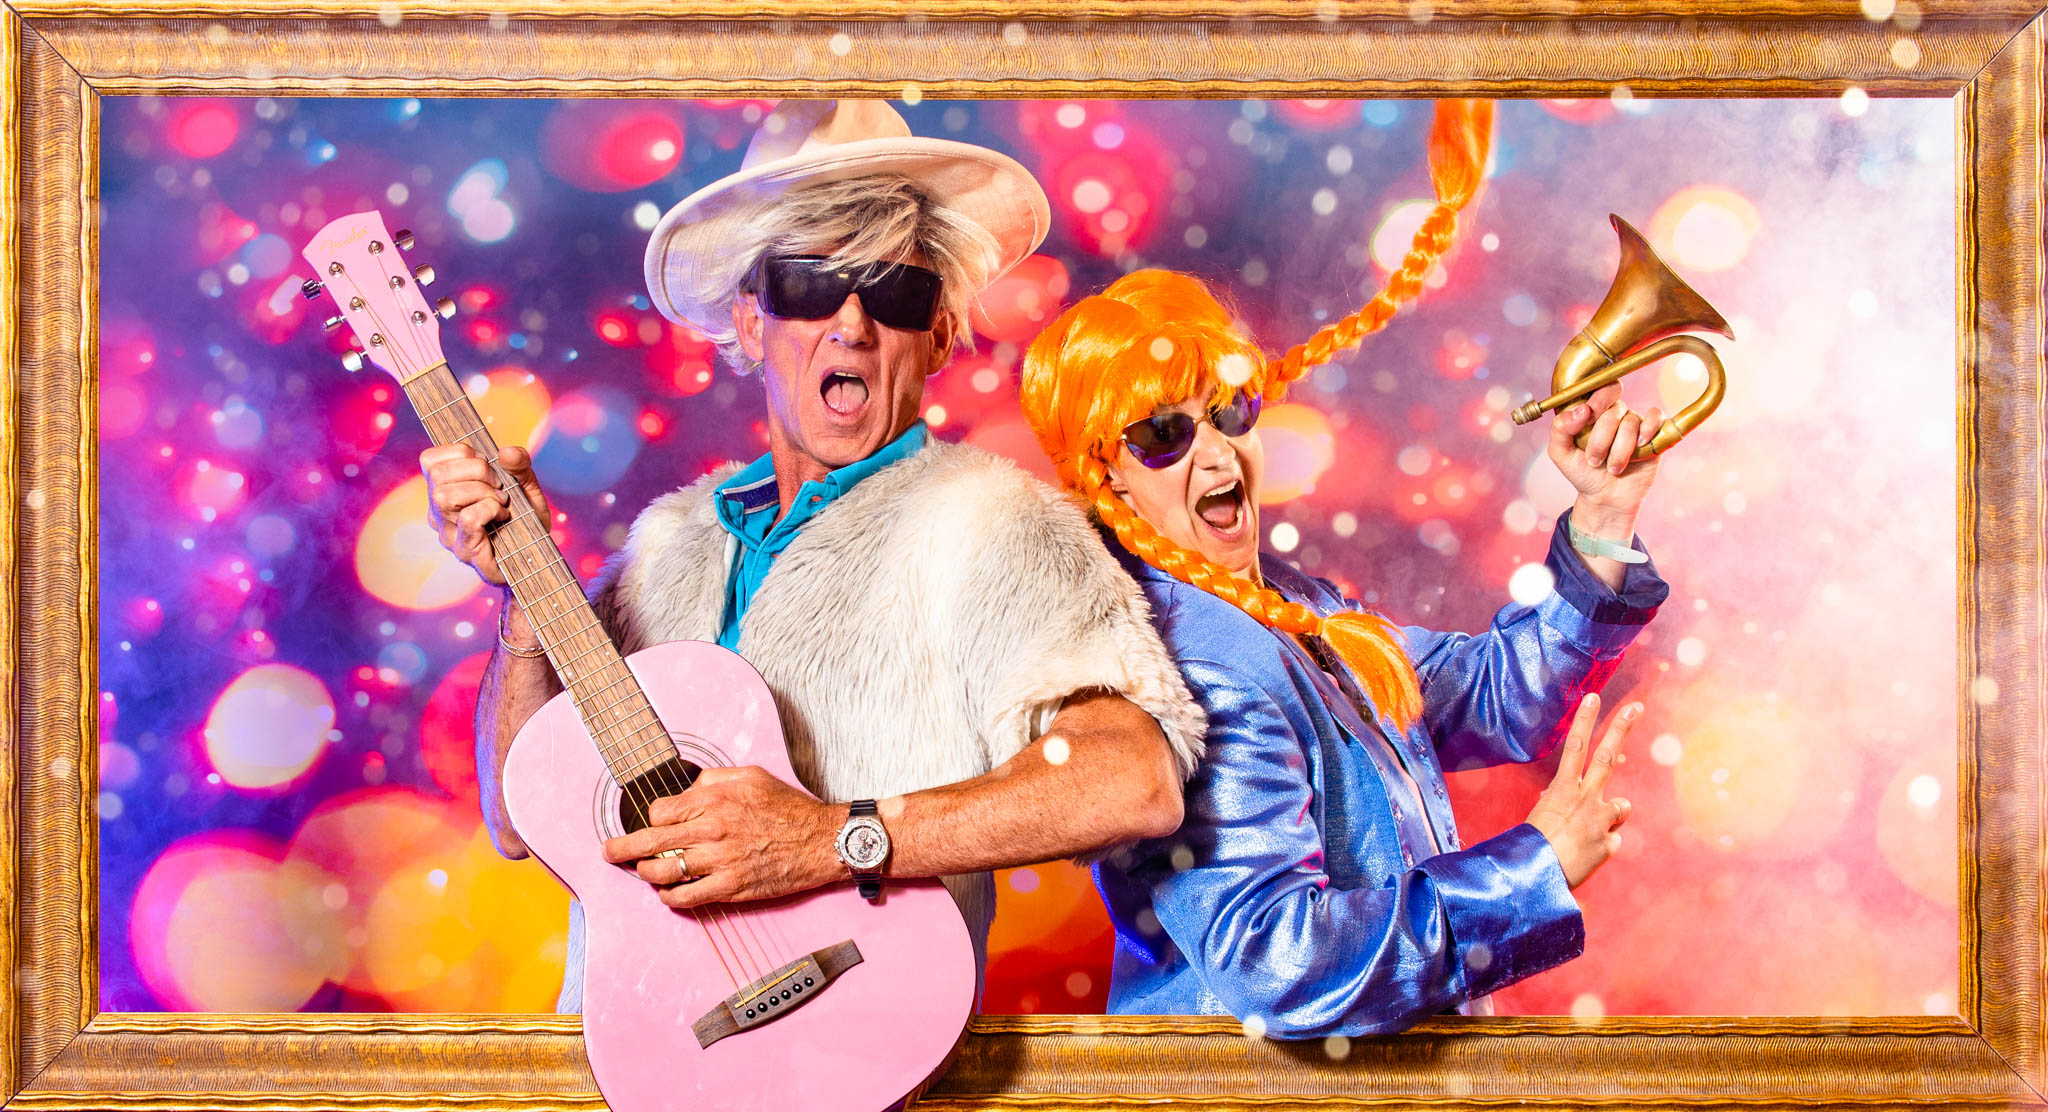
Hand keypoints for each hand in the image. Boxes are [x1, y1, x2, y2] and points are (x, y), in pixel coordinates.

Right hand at [420, 444, 550, 585]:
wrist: (537, 562)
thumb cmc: (526, 523)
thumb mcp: (527, 487)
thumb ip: (519, 466)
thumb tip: (506, 451)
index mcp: (445, 490)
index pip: (430, 459)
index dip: (461, 452)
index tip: (489, 466)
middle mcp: (438, 512)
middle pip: (438, 474)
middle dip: (478, 470)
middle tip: (499, 487)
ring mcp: (448, 533)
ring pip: (445, 496)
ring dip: (482, 492)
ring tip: (501, 503)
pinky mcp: (465, 550)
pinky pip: (468, 518)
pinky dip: (489, 510)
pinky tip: (502, 517)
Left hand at [600, 766, 846, 907]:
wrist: (821, 840)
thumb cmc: (789, 807)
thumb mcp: (751, 775)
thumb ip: (714, 779)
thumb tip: (688, 789)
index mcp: (714, 800)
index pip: (660, 812)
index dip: (653, 818)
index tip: (655, 823)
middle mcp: (712, 830)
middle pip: (650, 842)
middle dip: (622, 849)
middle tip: (608, 853)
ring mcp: (720, 861)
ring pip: (663, 873)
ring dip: (646, 874)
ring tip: (642, 873)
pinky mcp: (730, 887)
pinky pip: (686, 898)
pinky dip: (669, 898)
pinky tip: (667, 894)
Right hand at [1527, 692, 1637, 888]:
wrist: (1537, 879)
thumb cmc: (1533, 845)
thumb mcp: (1541, 815)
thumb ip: (1558, 799)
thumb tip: (1560, 792)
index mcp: (1563, 789)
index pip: (1575, 746)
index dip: (1585, 720)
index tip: (1593, 697)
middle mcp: (1586, 797)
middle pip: (1608, 756)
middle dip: (1621, 728)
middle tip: (1637, 706)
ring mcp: (1601, 819)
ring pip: (1622, 806)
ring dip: (1611, 816)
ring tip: (1588, 834)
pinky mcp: (1610, 842)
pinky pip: (1613, 838)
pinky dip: (1602, 845)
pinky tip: (1586, 854)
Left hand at [1549, 382, 1662, 527]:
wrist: (1606, 498)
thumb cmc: (1583, 473)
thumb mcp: (1561, 453)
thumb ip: (1561, 428)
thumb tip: (1581, 410)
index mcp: (1591, 411)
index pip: (1598, 389)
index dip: (1595, 400)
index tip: (1587, 417)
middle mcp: (1613, 413)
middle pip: (1613, 408)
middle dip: (1602, 437)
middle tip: (1594, 460)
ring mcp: (1633, 422)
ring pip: (1630, 422)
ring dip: (1619, 450)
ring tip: (1612, 468)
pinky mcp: (1653, 433)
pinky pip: (1656, 417)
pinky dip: (1648, 430)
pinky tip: (1640, 447)